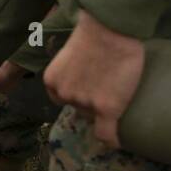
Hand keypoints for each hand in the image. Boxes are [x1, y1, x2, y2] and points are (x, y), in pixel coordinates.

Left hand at [43, 10, 144, 147]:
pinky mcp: (107, 108)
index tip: (90, 90)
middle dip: (92, 100)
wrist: (110, 29)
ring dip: (105, 108)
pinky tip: (117, 142)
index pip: (63, 99)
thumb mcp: (70, 54)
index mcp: (52, 81)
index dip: (77, 95)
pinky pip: (106, 134)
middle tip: (109, 85)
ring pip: (96, 116)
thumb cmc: (94, 33)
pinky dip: (111, 140)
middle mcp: (64, 95)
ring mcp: (85, 104)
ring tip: (118, 90)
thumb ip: (70, 70)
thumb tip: (81, 76)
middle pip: (80, 108)